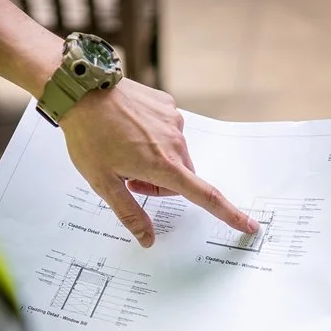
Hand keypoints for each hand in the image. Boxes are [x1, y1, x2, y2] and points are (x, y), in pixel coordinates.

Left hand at [59, 79, 259, 247]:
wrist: (82, 90)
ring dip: (155, 159)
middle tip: (127, 176)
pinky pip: (167, 130)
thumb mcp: (103, 183)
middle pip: (180, 177)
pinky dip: (152, 136)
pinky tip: (128, 128)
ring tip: (123, 147)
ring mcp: (173, 120)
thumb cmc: (89, 137)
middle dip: (159, 183)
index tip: (249, 224)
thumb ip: (129, 213)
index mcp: (164, 165)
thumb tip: (148, 240)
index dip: (228, 213)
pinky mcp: (167, 104)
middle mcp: (175, 142)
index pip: (204, 196)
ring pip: (174, 154)